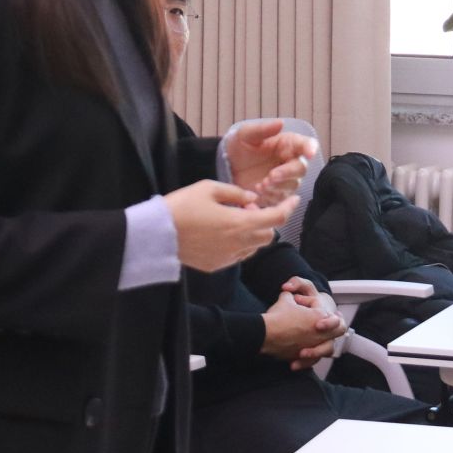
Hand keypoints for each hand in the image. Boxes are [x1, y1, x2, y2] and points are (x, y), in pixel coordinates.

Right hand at [164, 179, 294, 273]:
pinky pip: (238, 255)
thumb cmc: (181, 206)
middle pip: (268, 235)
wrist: (157, 234)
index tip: (295, 199)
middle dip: (267, 220)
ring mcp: (228, 257)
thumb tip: (252, 198)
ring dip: (254, 233)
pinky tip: (223, 233)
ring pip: (255, 247)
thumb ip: (236, 192)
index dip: (289, 207)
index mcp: (240, 223)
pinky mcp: (216, 265)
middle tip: (249, 207)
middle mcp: (239, 243)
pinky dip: (240, 244)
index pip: (276, 217)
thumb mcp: (208, 188)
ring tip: (235, 219)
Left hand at [223, 119, 318, 206]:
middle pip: (300, 169)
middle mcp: (291, 162)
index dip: (310, 148)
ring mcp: (286, 179)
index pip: (306, 144)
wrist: (228, 167)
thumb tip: (280, 122)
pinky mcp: (278, 194)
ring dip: (278, 187)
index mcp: (288, 144)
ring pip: (292, 185)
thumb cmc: (240, 146)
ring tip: (259, 185)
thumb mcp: (246, 134)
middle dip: (287, 173)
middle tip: (270, 176)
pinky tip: (258, 193)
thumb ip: (263, 129)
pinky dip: (272, 197)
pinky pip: (282, 199)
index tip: (310, 153)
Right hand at [260, 288, 345, 367]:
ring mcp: (314, 346)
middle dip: (333, 324)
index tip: (299, 303)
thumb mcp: (285, 299)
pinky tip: (302, 354)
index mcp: (320, 316)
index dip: (310, 302)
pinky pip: (313, 361)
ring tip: (314, 340)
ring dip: (323, 344)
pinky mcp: (304, 357)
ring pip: (329, 348)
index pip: (321, 307)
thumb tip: (289, 295)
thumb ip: (291, 294)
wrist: (265, 334)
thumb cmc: (277, 317)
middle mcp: (321, 333)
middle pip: (340, 329)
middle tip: (323, 323)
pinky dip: (309, 358)